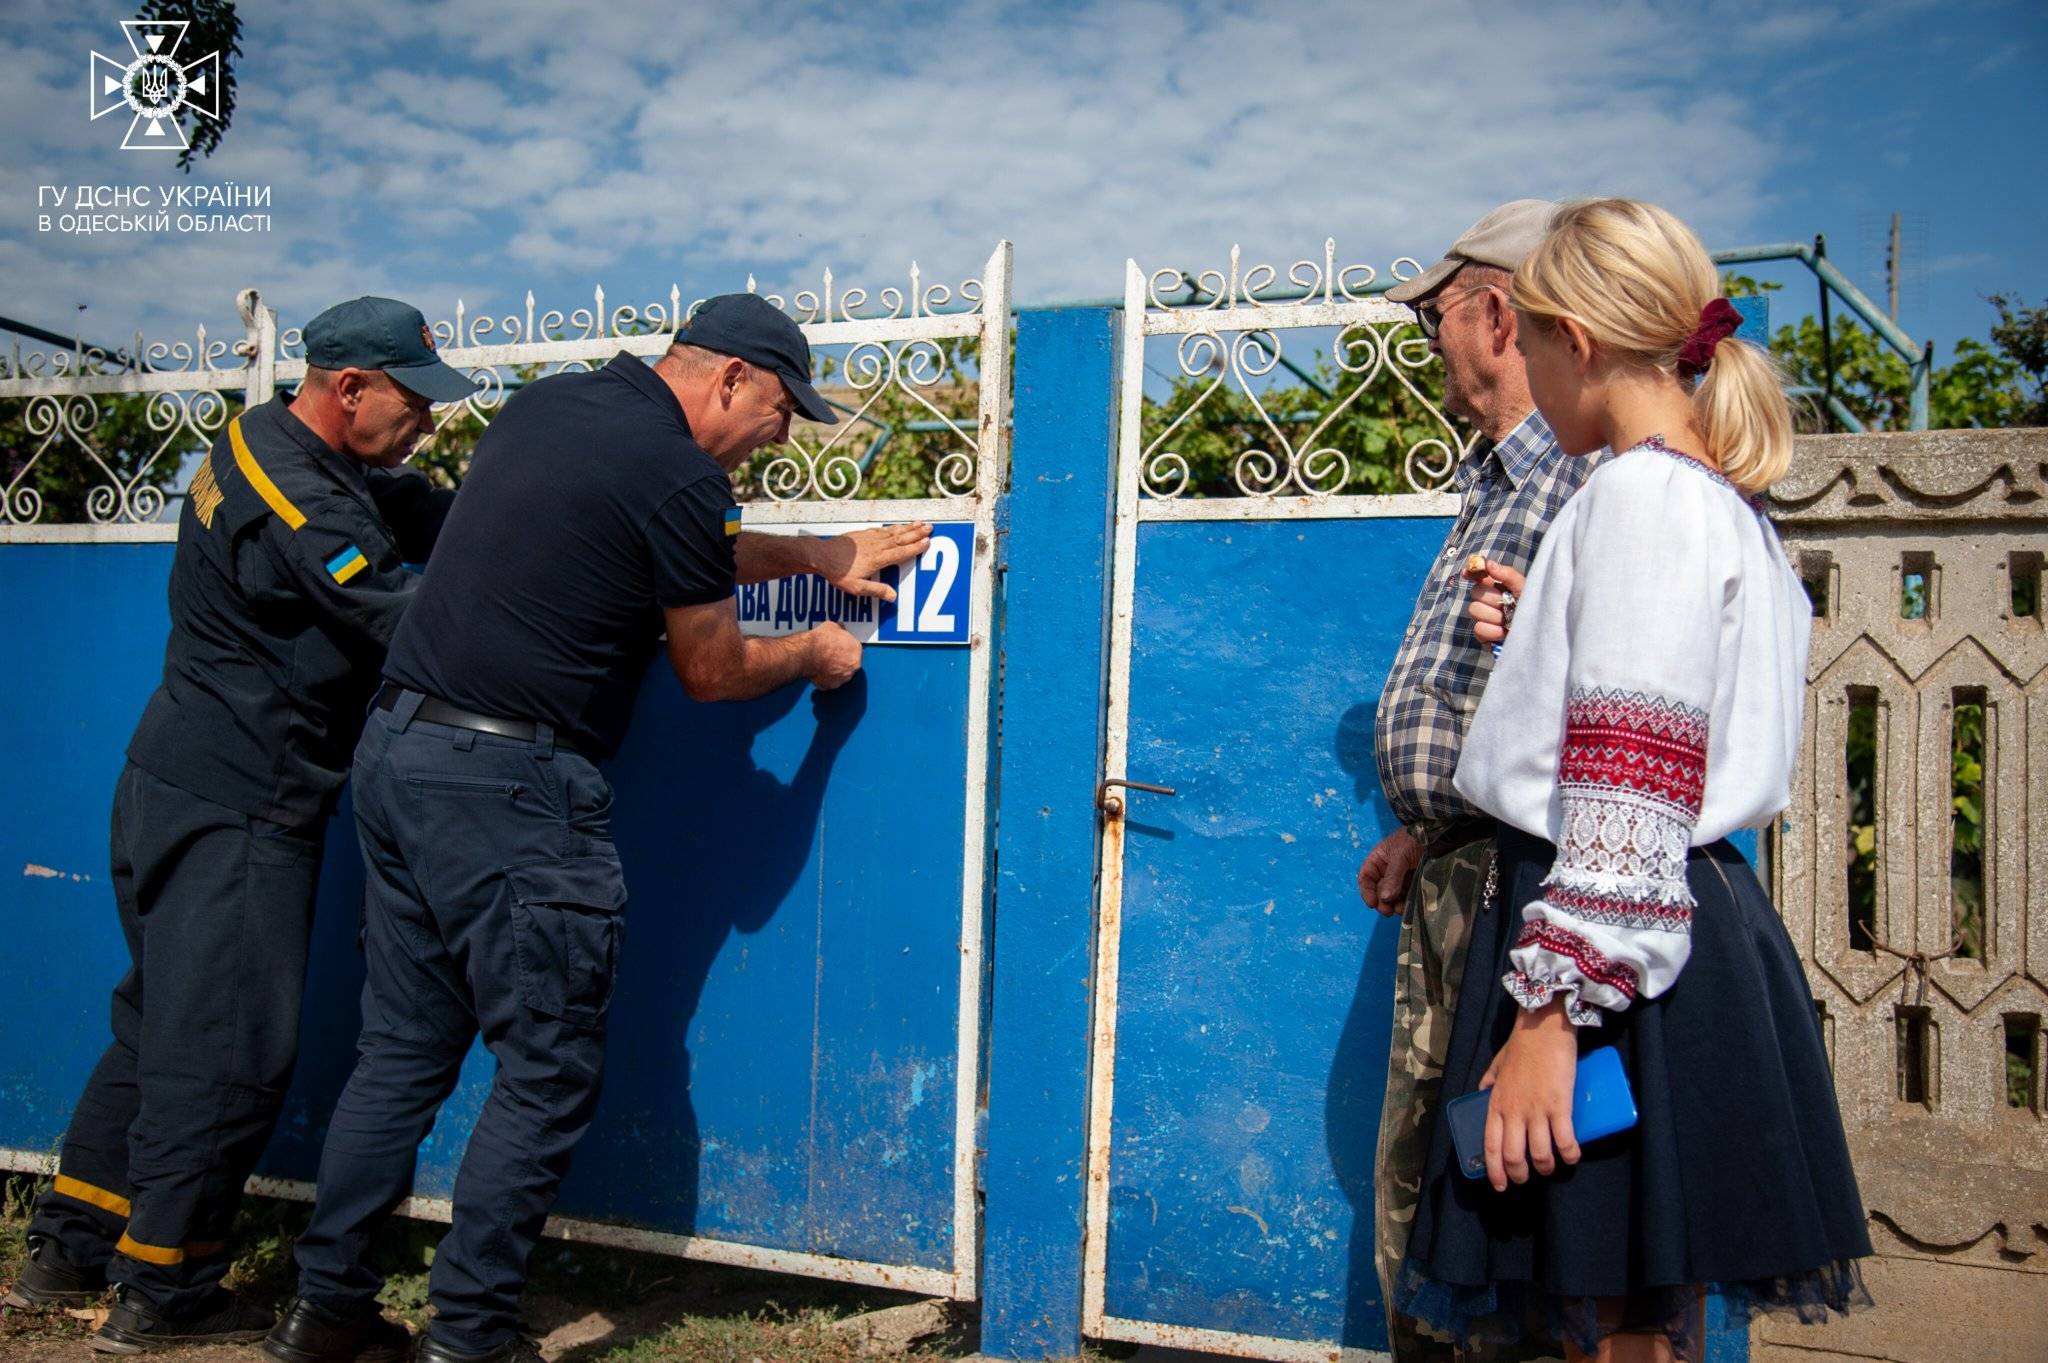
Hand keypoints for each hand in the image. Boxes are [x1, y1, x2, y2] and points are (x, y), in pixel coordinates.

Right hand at [805, 621, 862, 690]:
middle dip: (842, 660)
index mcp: (856, 650)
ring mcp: (843, 677)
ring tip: (823, 663)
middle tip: (831, 655)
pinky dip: (825, 678)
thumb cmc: (820, 641)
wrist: (807, 653)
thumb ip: (840, 630)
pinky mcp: (831, 685)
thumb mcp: (833, 626)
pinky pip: (829, 682)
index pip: (855, 649)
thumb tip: (839, 628)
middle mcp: (853, 666)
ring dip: (835, 670)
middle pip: (850, 664)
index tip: (840, 646)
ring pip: (841, 674)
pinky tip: (818, 671)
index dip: (846, 648)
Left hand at [819, 523, 932, 601]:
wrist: (821, 556)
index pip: (901, 553)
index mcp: (877, 559)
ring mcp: (869, 538)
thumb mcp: (857, 588)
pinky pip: (882, 530)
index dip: (915, 548)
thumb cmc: (838, 573)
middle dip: (916, 533)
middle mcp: (876, 546)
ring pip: (892, 532)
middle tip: (930, 528)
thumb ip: (876, 590)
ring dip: (907, 527)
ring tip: (919, 523)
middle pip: (900, 538)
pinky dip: (892, 527)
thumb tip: (893, 596)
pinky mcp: (861, 534)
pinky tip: (896, 526)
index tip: (927, 543)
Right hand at [1357, 827, 1421, 915]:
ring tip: (1400, 910)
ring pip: (1392, 896)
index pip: (1366, 879)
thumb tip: (1384, 898)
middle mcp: (1386, 870)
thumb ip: (1392, 877)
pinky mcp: (1413, 882)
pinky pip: (1406, 895)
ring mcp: (1400, 877)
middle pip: (1379, 890)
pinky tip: (1408, 907)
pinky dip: (1405, 902)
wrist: (1438, 834)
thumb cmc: (1413, 839)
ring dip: (1394, 905)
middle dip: (1382, 902)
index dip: (1367, 892)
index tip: (1373, 904)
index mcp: (1378, 860)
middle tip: (1388, 911)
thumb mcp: (1400, 856)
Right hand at [1465, 558, 1526, 647]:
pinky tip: (1504, 632)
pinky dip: (1493, 631)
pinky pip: (1479, 629)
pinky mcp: (1484, 635)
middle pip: (1475, 592)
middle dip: (1492, 598)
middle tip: (1506, 604)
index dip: (1472, 573)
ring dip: (1494, 616)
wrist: (1540, 633)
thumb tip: (1488, 563)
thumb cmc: (1535, 609)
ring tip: (1508, 621)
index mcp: (1498, 587)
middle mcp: (1488, 601)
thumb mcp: (1525, 588)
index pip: (1478, 576)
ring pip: (1474, 610)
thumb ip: (1507, 574)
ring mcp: (1484, 618)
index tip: (1468, 573)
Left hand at [1476, 998, 1581, 1191]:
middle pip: (1513, 1155)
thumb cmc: (1521, 1045)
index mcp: (1496, 1103)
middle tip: (1527, 1180)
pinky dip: (1569, 1154)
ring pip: (1539, 1153)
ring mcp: (1536, 1110)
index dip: (1495, 1170)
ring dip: (1546, 1167)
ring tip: (1551, 1168)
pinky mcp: (1559, 1105)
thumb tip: (1483, 1089)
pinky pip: (1564, 1140)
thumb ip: (1489, 1080)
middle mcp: (1514, 1111)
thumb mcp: (1497, 1065)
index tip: (1500, 1185)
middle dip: (1519, 1175)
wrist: (1543, 1027)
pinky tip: (1572, 1157)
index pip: (1491, 1145)